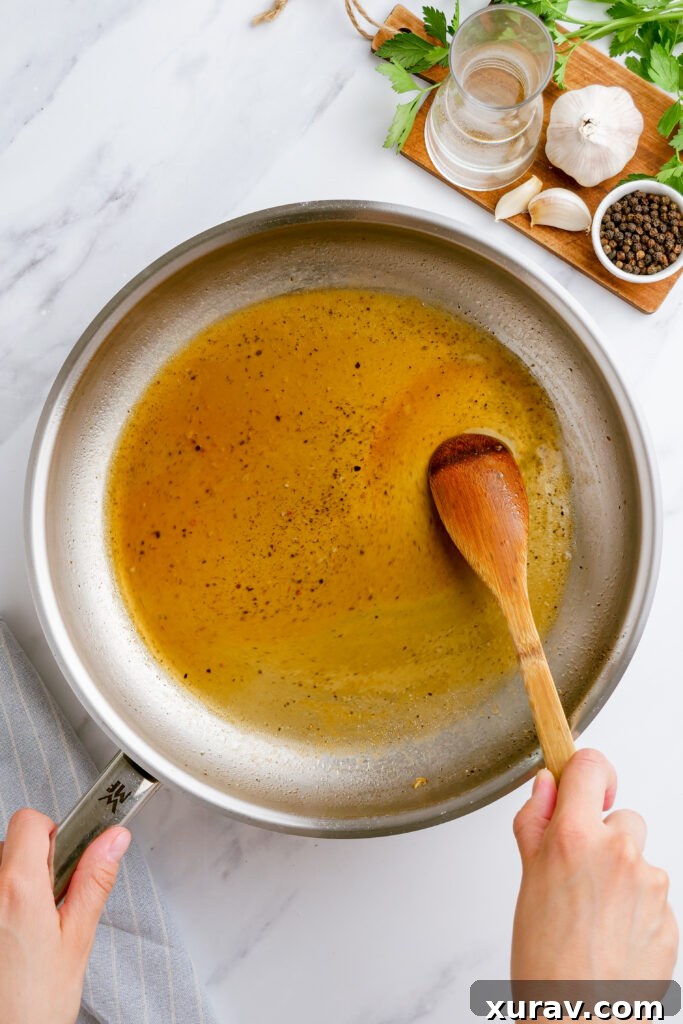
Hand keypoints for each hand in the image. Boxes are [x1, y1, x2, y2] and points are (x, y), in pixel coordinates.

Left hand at [0, 809, 129, 1023]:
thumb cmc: (33, 1006)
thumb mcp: (77, 940)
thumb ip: (94, 881)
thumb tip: (113, 839)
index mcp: (18, 887)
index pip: (30, 820)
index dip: (53, 833)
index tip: (64, 859)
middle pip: (11, 845)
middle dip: (34, 865)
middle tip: (49, 905)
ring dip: (13, 887)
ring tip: (26, 931)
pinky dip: (2, 905)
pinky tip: (10, 941)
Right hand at [512, 749, 677, 981]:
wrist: (579, 1023)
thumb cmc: (544, 962)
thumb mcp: (527, 880)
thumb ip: (536, 823)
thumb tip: (546, 787)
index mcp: (574, 837)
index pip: (591, 767)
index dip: (584, 772)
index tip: (582, 787)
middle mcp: (618, 852)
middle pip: (621, 815)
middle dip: (603, 837)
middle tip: (578, 877)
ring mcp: (650, 884)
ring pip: (639, 857)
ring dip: (622, 875)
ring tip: (595, 916)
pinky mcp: (670, 916)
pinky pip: (654, 894)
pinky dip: (637, 908)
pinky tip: (613, 935)